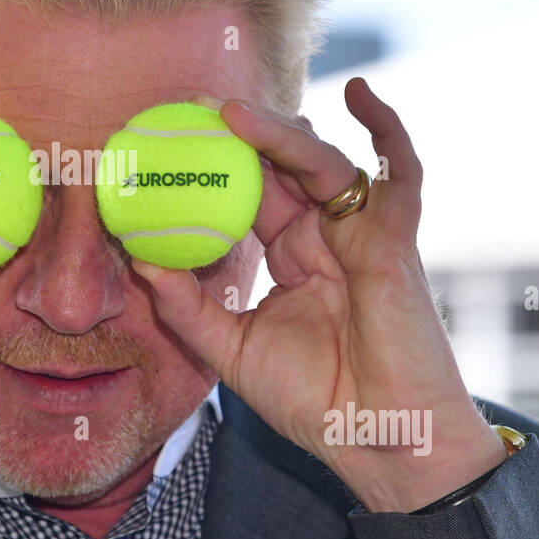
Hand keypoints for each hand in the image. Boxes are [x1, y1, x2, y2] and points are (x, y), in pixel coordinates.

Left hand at [131, 78, 507, 511]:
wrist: (380, 444)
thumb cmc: (318, 403)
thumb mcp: (232, 352)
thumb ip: (187, 309)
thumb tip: (138, 262)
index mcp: (293, 257)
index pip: (250, 195)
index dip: (216, 166)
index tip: (170, 139)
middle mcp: (326, 238)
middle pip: (282, 169)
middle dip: (242, 134)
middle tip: (192, 109)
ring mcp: (362, 237)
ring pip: (323, 164)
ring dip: (279, 134)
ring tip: (230, 113)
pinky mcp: (395, 243)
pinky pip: (400, 175)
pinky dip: (388, 130)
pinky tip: (361, 94)